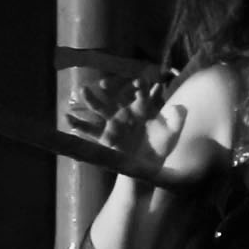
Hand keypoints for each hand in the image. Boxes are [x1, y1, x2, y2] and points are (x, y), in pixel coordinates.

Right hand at [67, 73, 186, 169]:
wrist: (148, 167)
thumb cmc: (160, 147)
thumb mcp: (172, 134)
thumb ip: (177, 120)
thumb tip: (181, 107)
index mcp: (142, 110)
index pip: (141, 95)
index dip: (141, 88)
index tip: (139, 82)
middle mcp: (126, 114)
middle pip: (116, 97)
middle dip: (109, 88)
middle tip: (103, 83)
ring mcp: (114, 124)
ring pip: (100, 109)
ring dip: (91, 100)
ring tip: (81, 91)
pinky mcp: (105, 138)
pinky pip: (90, 131)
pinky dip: (79, 125)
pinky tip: (67, 118)